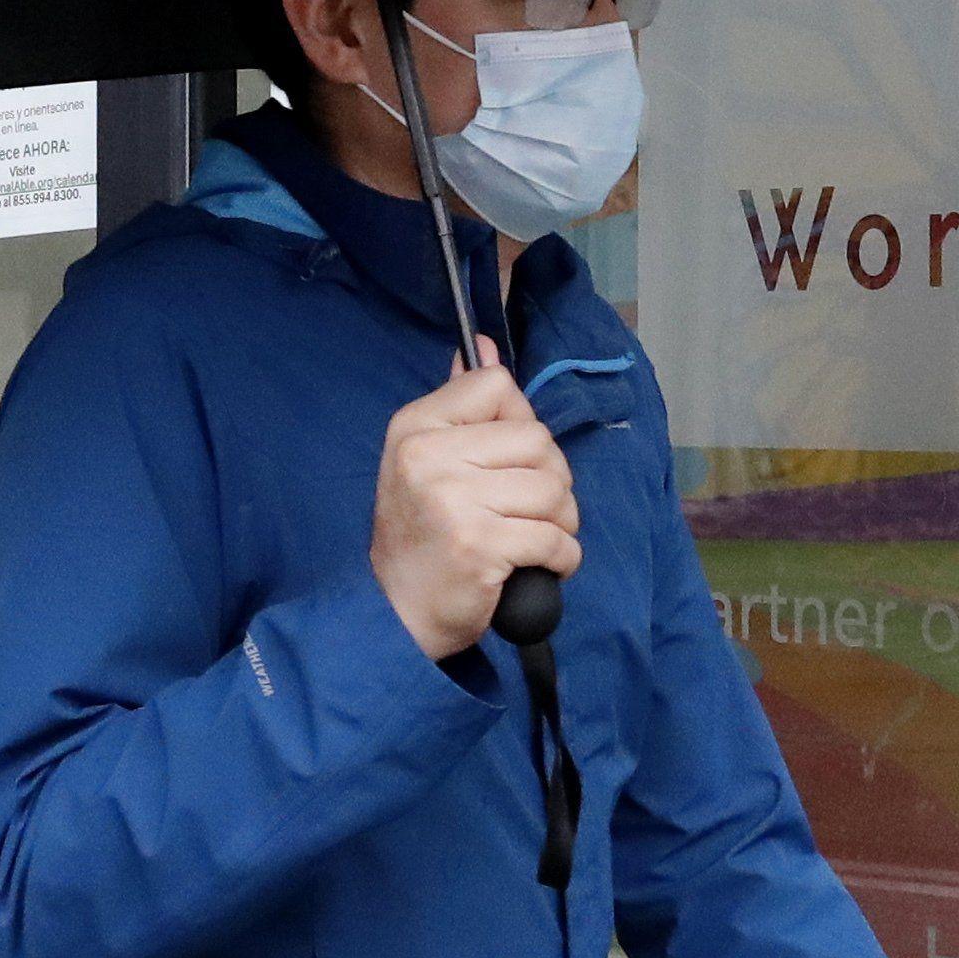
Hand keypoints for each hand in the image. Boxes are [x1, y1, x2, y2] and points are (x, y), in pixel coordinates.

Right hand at [369, 340, 580, 660]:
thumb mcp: (424, 460)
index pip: (497, 386)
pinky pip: (555, 538)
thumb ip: (460, 405)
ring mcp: (454, 500)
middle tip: (528, 510)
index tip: (505, 460)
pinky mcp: (480, 546)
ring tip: (535, 538)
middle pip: (538, 440)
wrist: (395, 613)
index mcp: (416, 426)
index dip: (519, 423)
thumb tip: (484, 344)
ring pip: (553, 489)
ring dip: (561, 521)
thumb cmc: (422, 534)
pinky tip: (543, 565)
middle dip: (551, 479)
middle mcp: (429, 456)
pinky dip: (563, 557)